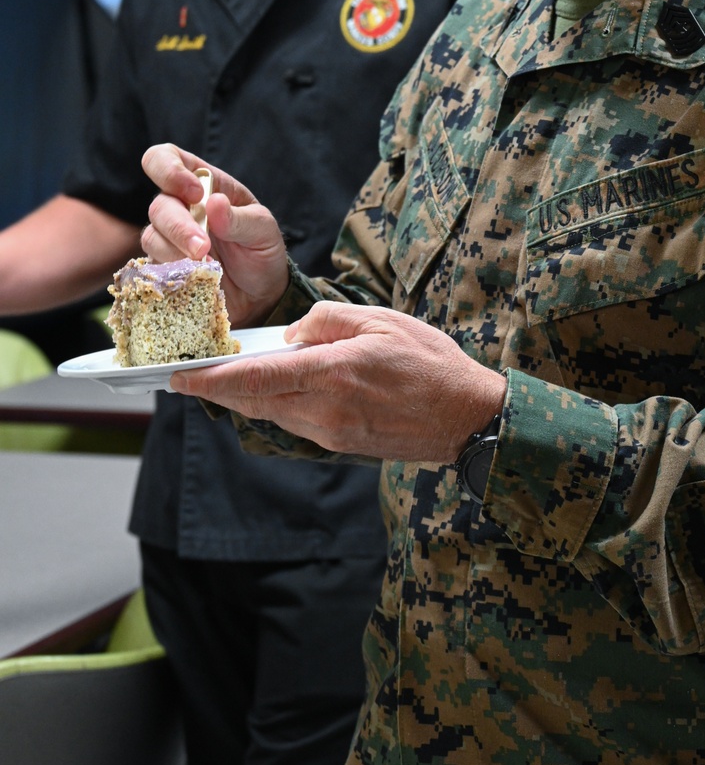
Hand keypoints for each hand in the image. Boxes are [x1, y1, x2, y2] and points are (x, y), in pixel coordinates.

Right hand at [140, 143, 288, 325]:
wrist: (260, 294)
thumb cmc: (261, 251)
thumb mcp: (263, 231)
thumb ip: (240, 218)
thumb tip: (214, 202)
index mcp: (203, 183)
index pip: (166, 158)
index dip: (170, 170)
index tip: (195, 193)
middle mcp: (180, 205)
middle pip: (159, 205)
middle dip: (179, 227)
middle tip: (203, 248)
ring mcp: (169, 236)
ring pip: (152, 236)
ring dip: (176, 252)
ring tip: (205, 265)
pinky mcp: (164, 266)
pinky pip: (153, 265)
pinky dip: (172, 270)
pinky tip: (194, 276)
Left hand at [171, 301, 507, 461]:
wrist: (466, 418)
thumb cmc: (431, 362)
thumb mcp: (383, 320)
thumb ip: (330, 321)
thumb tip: (292, 335)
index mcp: (334, 372)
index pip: (258, 376)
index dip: (212, 379)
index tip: (178, 377)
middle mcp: (325, 408)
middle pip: (253, 401)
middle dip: (215, 391)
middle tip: (182, 380)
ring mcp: (331, 432)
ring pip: (270, 414)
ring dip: (241, 400)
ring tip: (218, 382)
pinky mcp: (340, 444)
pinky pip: (293, 423)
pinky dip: (271, 407)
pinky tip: (267, 393)